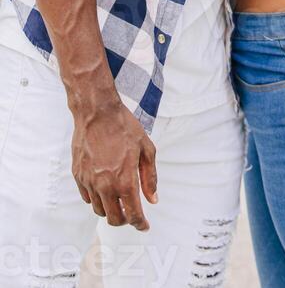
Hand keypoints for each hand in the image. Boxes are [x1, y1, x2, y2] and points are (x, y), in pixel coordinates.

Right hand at [71, 101, 157, 230]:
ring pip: (99, 210)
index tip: (144, 226)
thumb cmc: (124, 127)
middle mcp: (105, 185)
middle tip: (132, 214)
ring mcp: (89, 182)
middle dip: (125, 220)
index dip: (140, 224)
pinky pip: (87, 197)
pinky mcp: (78, 176)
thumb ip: (149, 177)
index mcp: (125, 180)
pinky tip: (104, 188)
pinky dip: (97, 199)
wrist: (97, 113)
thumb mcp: (146, 149)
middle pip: (114, 219)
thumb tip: (152, 199)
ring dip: (110, 210)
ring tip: (119, 199)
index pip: (133, 214)